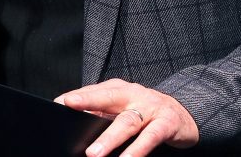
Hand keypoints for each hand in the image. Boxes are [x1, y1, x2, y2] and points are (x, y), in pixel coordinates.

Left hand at [55, 78, 198, 156]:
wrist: (183, 114)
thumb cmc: (145, 112)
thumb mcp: (123, 107)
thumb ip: (102, 112)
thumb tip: (75, 124)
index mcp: (120, 90)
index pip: (95, 91)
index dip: (77, 96)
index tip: (58, 103)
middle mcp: (134, 95)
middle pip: (108, 97)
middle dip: (88, 101)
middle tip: (68, 109)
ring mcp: (151, 108)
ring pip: (127, 122)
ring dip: (110, 138)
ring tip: (93, 154)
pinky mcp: (166, 123)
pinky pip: (150, 137)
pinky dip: (138, 150)